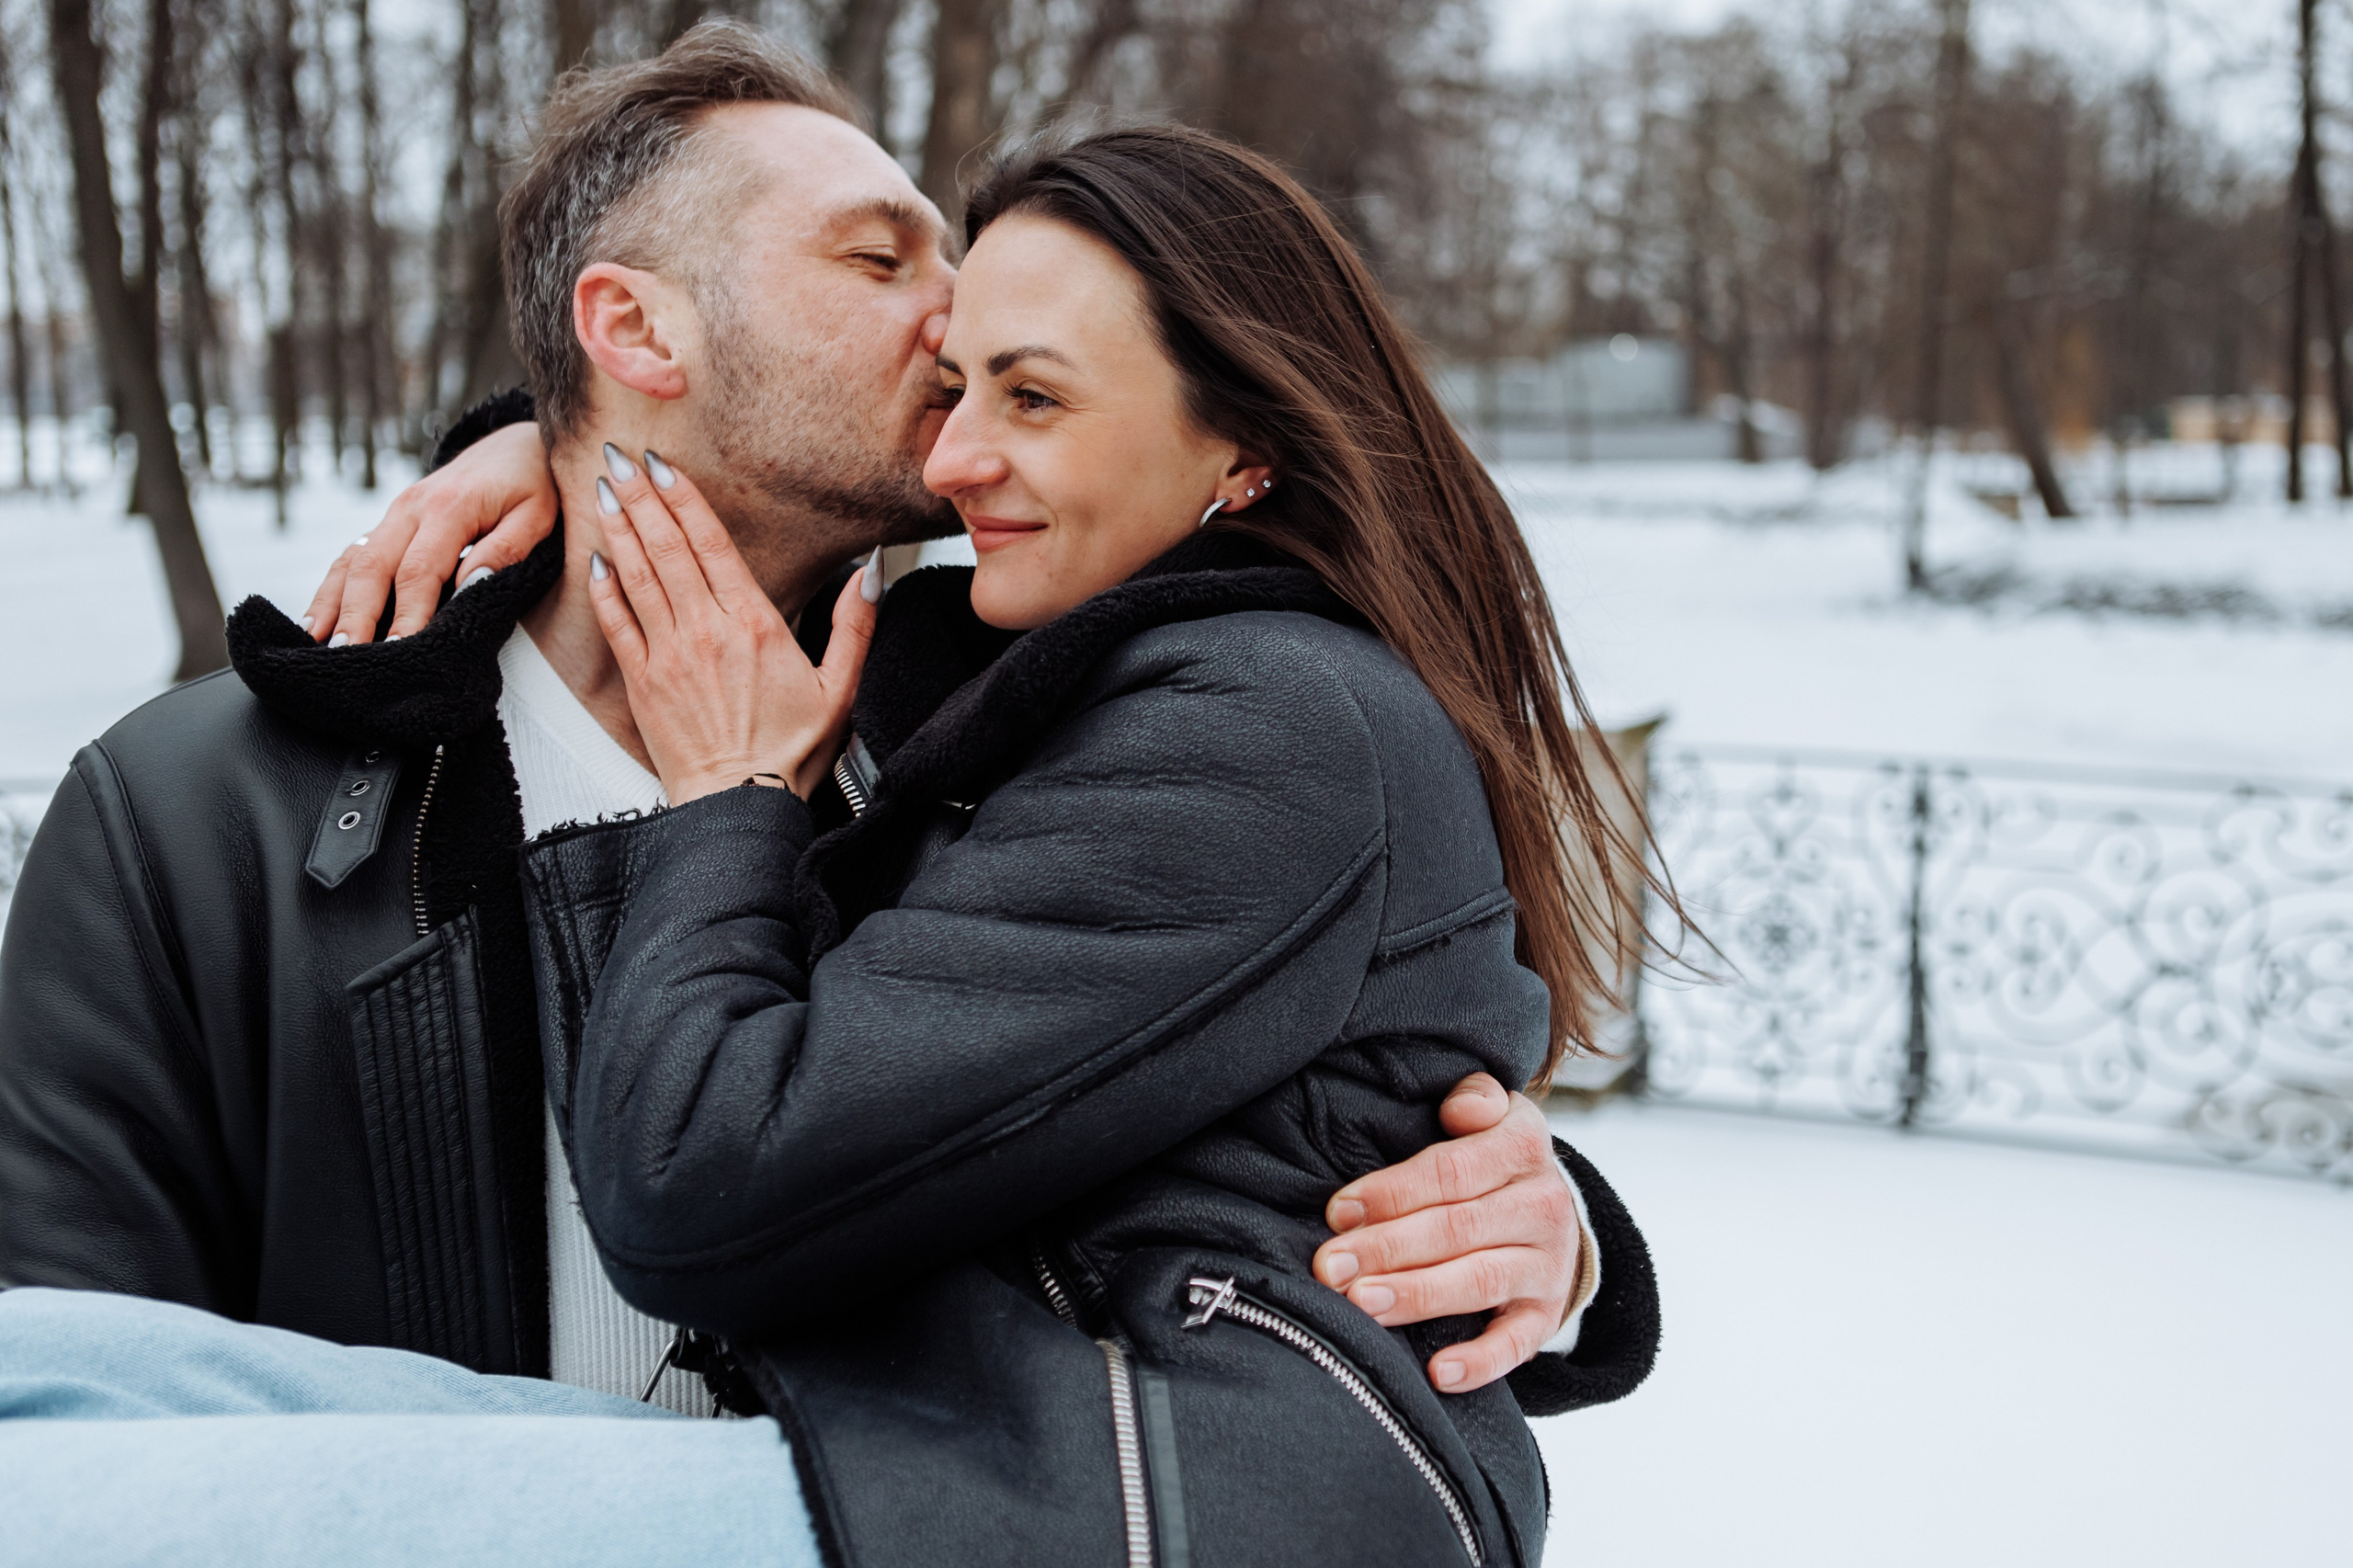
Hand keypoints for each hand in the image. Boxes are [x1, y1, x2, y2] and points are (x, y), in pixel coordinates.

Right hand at [299, 422, 557, 644]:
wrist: (515, 444)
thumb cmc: (532, 485)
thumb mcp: (536, 515)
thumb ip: (507, 549)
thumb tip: (470, 585)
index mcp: (449, 507)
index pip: (419, 570)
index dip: (407, 613)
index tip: (398, 650)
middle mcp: (411, 507)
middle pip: (372, 567)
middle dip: (356, 615)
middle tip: (345, 658)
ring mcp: (395, 513)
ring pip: (352, 560)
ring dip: (331, 604)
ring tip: (315, 646)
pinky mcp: (390, 522)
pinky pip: (352, 555)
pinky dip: (332, 588)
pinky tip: (315, 622)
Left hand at [589, 444, 876, 802]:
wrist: (741, 805)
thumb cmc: (790, 753)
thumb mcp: (841, 688)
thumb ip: (855, 624)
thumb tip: (870, 571)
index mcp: (755, 625)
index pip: (711, 545)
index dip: (685, 499)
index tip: (665, 465)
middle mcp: (706, 631)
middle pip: (668, 549)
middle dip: (642, 497)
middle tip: (621, 458)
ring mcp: (669, 655)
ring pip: (638, 576)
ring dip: (619, 529)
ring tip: (605, 489)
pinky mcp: (643, 683)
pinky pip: (617, 624)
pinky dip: (603, 588)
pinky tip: (594, 559)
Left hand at [1313, 1073, 1581, 1394]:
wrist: (1549, 1210)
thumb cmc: (1489, 1159)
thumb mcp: (1491, 1114)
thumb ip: (1474, 1100)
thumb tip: (1459, 1110)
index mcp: (1524, 1146)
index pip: (1452, 1170)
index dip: (1392, 1192)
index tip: (1337, 1212)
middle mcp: (1544, 1205)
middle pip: (1457, 1228)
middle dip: (1387, 1248)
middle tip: (1330, 1268)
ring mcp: (1548, 1266)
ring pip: (1480, 1281)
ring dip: (1418, 1295)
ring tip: (1362, 1305)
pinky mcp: (1545, 1316)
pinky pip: (1517, 1344)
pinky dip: (1480, 1362)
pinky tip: (1437, 1373)